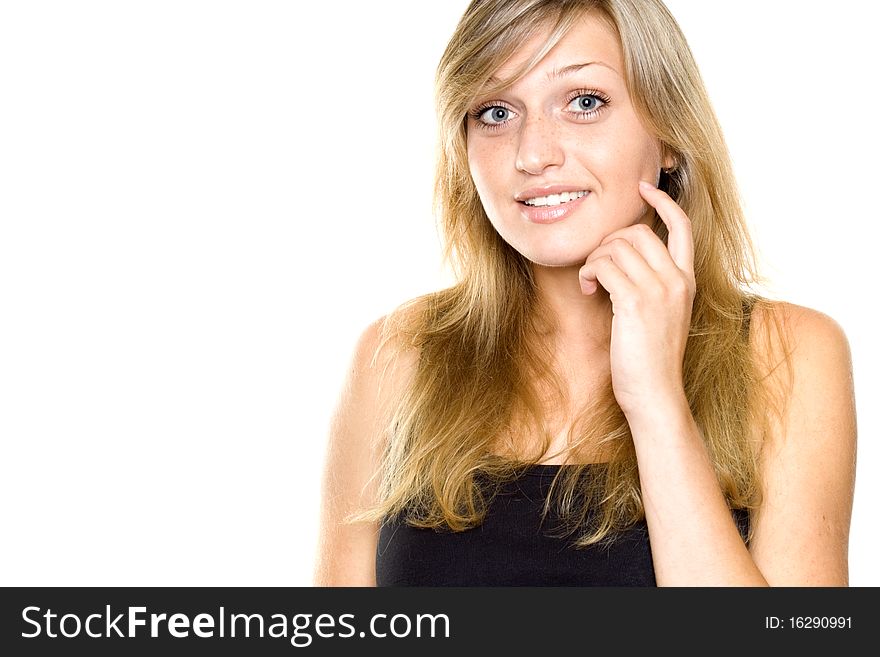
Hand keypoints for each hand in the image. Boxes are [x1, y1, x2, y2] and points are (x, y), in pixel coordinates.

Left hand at [578, 180, 695, 419]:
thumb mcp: (661, 315)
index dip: (663, 202)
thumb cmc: (650, 358)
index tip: (643, 188)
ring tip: (591, 282)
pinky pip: (604, 265)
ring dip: (594, 259)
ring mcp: (658, 290)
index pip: (682, 227)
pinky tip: (588, 289)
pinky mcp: (635, 303)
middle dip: (609, 242)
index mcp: (687, 281)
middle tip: (597, 267)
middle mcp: (677, 280)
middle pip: (638, 232)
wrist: (655, 393)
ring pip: (617, 246)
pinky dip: (589, 272)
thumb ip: (652, 285)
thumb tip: (622, 260)